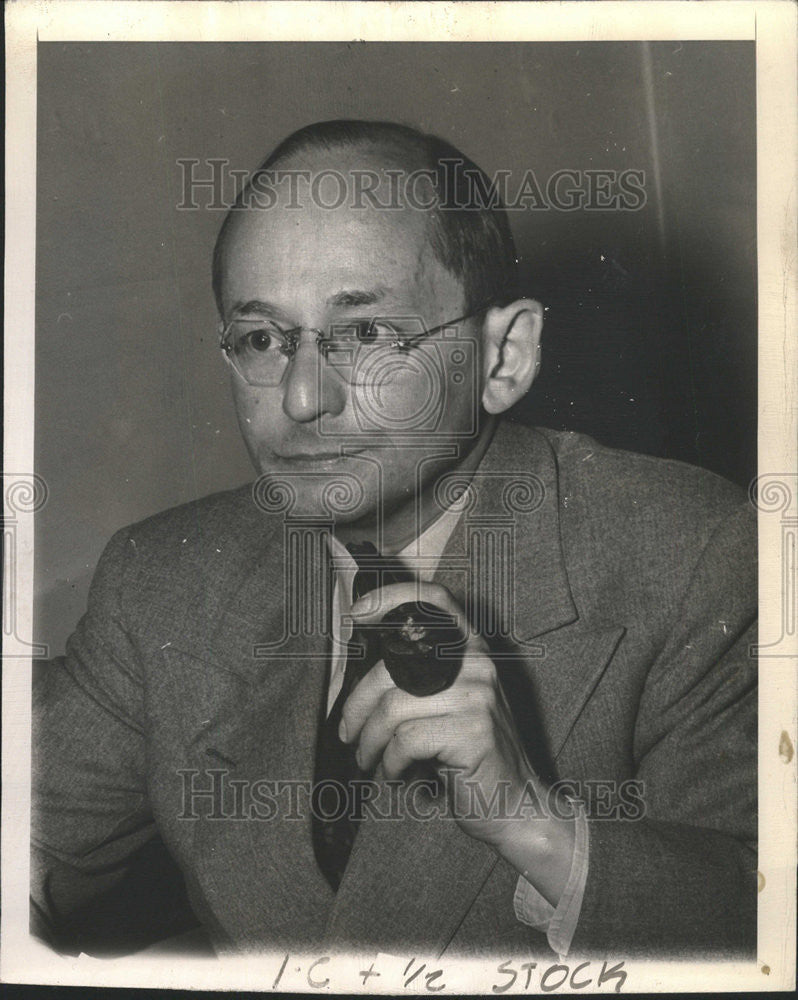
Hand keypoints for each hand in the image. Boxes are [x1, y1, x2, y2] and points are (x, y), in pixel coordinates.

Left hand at [340, 580, 576, 904]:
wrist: (515, 804)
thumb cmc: (469, 754)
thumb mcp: (450, 703)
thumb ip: (420, 677)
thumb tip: (358, 670)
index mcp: (472, 649)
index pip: (434, 599)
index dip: (392, 596)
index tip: (357, 614)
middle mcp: (478, 663)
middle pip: (392, 667)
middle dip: (357, 704)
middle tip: (347, 730)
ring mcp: (478, 696)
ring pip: (393, 708)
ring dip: (369, 740)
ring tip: (367, 758)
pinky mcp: (472, 731)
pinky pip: (406, 740)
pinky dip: (389, 762)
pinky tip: (393, 774)